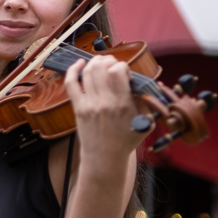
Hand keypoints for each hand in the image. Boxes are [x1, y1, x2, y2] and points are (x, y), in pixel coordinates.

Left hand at [63, 55, 147, 174]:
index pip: (118, 71)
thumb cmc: (127, 139)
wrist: (105, 157)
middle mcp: (104, 102)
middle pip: (101, 67)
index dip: (122, 66)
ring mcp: (89, 104)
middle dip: (108, 60)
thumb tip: (142, 82)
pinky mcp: (78, 108)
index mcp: (123, 104)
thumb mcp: (145, 121)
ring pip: (87, 72)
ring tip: (101, 63)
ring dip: (94, 62)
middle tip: (113, 64)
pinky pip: (71, 84)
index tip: (125, 73)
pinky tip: (80, 63)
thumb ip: (146, 101)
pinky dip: (73, 70)